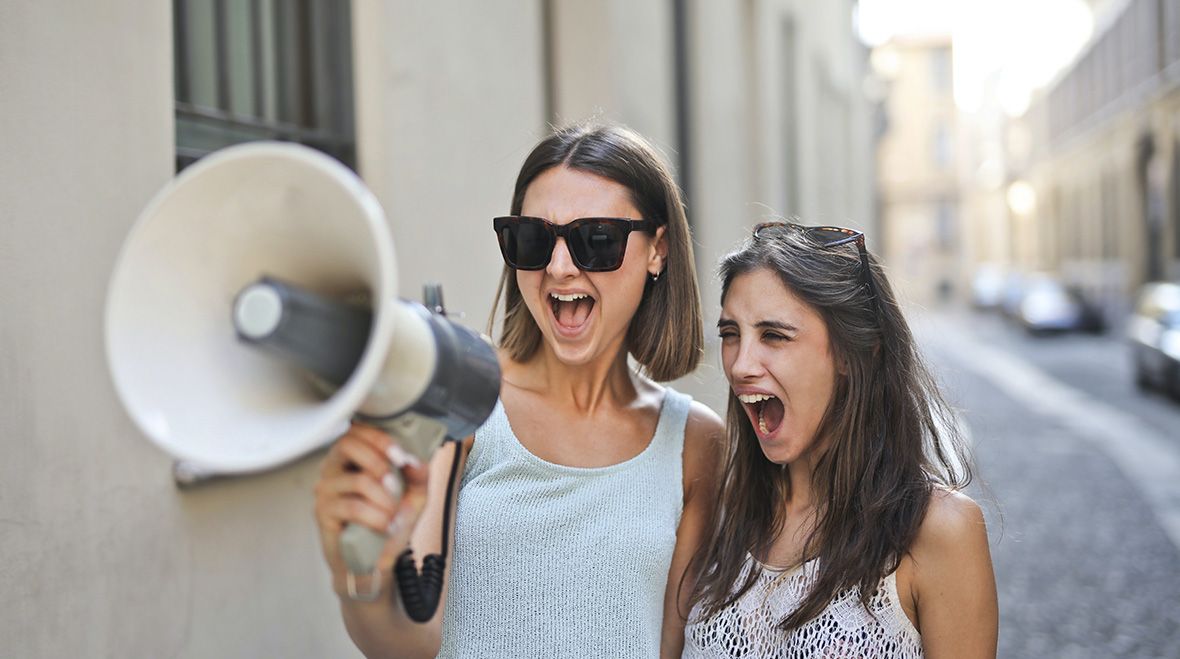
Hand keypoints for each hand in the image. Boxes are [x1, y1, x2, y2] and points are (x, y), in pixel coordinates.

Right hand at [314, 421, 429, 599]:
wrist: (377, 560)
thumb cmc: (392, 521)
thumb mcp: (415, 494)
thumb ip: (419, 474)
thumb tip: (415, 459)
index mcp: (354, 456)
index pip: (357, 430)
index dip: (380, 438)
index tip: (401, 456)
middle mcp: (335, 467)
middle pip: (346, 444)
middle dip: (379, 462)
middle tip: (396, 484)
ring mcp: (326, 489)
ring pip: (357, 481)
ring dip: (384, 499)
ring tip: (394, 514)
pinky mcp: (323, 512)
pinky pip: (352, 507)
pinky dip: (377, 518)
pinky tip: (388, 527)